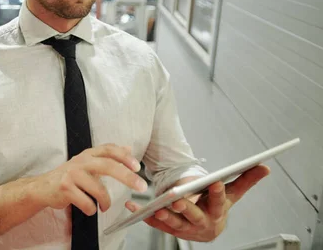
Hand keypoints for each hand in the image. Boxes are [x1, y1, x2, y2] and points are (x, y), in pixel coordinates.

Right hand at [32, 144, 146, 215]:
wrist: (43, 187)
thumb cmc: (69, 176)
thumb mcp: (88, 162)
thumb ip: (107, 156)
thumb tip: (128, 147)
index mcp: (88, 154)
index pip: (109, 149)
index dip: (124, 156)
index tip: (137, 166)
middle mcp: (80, 161)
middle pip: (107, 165)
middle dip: (127, 176)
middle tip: (141, 187)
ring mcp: (72, 174)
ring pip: (98, 190)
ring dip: (106, 202)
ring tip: (105, 207)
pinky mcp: (65, 188)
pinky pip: (87, 203)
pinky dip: (91, 209)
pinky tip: (88, 208)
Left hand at [125, 165, 269, 241]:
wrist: (208, 228)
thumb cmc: (218, 205)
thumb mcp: (231, 194)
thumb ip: (245, 180)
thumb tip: (265, 166)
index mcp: (217, 212)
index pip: (218, 201)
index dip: (216, 192)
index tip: (213, 181)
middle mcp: (202, 223)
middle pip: (194, 216)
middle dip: (186, 208)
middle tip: (177, 199)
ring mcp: (185, 229)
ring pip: (174, 224)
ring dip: (165, 216)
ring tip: (157, 207)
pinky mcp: (169, 230)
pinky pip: (156, 224)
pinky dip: (144, 216)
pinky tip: (133, 208)